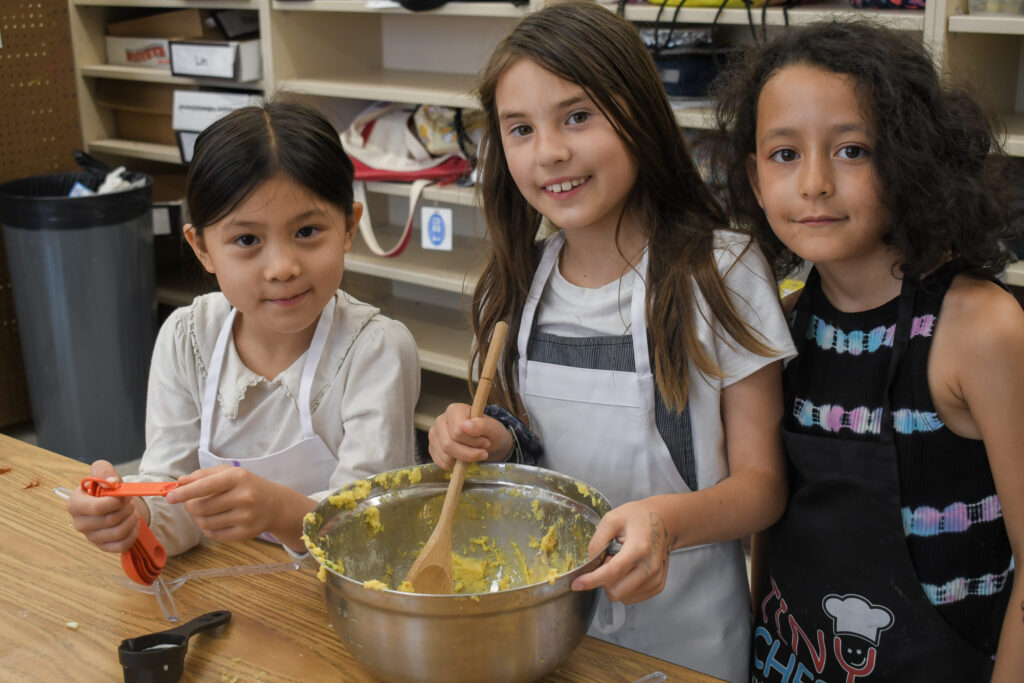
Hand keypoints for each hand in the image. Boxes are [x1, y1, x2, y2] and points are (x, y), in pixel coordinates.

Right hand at [67, 460, 142, 552]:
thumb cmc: (106, 487)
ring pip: (118, 532)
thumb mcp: (103, 472)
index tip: (125, 494)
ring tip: (131, 511)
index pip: (97, 508)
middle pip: (110, 520)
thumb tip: (111, 481)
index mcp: (75, 504)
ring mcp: (91, 537)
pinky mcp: (102, 546)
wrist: (113, 502)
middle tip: (130, 502)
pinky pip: (122, 545)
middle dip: (127, 509)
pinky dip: (133, 533)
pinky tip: (132, 524)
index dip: (116, 501)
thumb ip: (104, 471)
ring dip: (132, 519)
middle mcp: (79, 523)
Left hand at [167, 466, 284, 541]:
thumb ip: (204, 475)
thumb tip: (180, 482)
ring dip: (198, 518)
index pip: (205, 486)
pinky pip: (213, 534)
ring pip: (205, 522)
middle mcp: (244, 497)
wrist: (276, 505)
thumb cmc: (248, 485)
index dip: (185, 492)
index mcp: (239, 478)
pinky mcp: (245, 534)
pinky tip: (216, 520)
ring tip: (205, 511)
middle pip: (201, 507)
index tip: (170, 496)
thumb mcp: (231, 473)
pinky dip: (208, 528)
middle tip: (191, 502)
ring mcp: (246, 517)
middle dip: (190, 505)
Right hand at [427, 403, 511, 469]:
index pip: (457, 431)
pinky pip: (442, 463)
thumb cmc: (490, 434)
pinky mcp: (433, 448)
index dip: (473, 441)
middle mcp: (441, 420)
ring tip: (472, 453)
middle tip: (482, 452)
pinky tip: (463, 458)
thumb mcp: (494, 428)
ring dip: (462, 460)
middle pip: (448, 444)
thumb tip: (465, 426)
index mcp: (454, 410)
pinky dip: (455, 465)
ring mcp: (434, 435)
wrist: (487, 444)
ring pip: (445, 455)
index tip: (486, 442)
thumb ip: (482, 425)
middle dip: (468, 453)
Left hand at [570, 499, 671, 603]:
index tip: (576, 584)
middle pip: (616, 591)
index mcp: (639, 547)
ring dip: (615, 584)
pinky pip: (632, 598)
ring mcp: (656, 578)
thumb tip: (591, 562)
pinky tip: (629, 570)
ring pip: (623, 597)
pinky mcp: (658, 585)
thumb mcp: (612, 518)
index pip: (613, 571)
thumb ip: (598, 540)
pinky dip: (625, 587)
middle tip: (609, 559)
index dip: (592, 580)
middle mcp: (650, 566)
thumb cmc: (638, 518)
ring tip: (621, 562)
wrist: (664, 521)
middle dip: (604, 580)